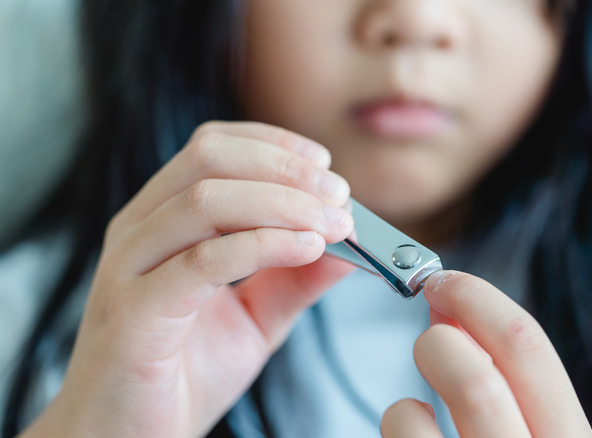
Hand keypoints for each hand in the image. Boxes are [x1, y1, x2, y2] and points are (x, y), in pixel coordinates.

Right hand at [22, 122, 354, 437]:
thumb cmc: (184, 373)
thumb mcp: (258, 315)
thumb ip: (299, 276)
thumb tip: (348, 241)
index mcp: (163, 220)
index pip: (213, 147)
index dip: (275, 145)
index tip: (325, 165)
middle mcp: (140, 231)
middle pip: (209, 159)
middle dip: (285, 167)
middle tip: (338, 195)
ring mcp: (131, 268)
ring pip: (205, 199)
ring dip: (284, 203)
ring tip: (333, 225)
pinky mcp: (134, 313)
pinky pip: (202, 261)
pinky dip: (264, 245)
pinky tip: (306, 248)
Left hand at [381, 271, 591, 437]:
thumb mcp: (542, 431)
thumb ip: (515, 383)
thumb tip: (455, 315)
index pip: (530, 349)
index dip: (479, 300)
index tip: (444, 282)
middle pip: (479, 375)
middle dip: (442, 339)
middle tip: (429, 331)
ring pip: (435, 407)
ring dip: (419, 382)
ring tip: (419, 402)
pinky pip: (403, 433)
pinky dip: (398, 419)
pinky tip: (411, 428)